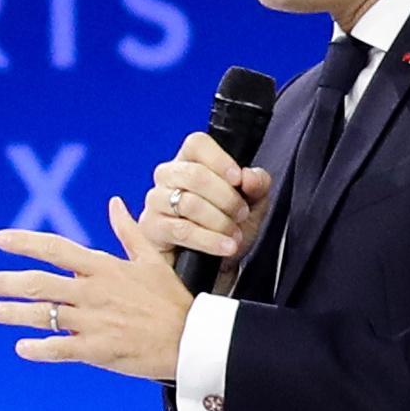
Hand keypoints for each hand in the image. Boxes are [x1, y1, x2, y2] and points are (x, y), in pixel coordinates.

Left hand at [0, 197, 192, 380]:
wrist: (193, 340)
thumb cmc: (171, 299)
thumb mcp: (150, 259)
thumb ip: (127, 231)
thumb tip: (114, 202)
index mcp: (103, 267)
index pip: (56, 248)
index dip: (25, 242)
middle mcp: (92, 291)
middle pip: (39, 283)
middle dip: (5, 282)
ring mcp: (94, 321)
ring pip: (44, 315)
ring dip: (13, 313)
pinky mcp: (99, 350)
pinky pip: (61, 348)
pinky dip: (38, 348)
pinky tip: (21, 348)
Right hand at [139, 131, 272, 293]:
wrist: (217, 267)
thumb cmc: (229, 228)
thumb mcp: (252, 205)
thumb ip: (257, 185)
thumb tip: (250, 176)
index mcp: (190, 162)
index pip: (197, 143)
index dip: (219, 159)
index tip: (238, 179)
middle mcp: (168, 176)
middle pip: (194, 174)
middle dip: (226, 198)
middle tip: (241, 214)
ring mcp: (156, 201)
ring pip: (189, 203)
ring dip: (220, 221)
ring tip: (234, 234)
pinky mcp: (151, 227)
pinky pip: (182, 230)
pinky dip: (210, 240)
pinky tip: (225, 246)